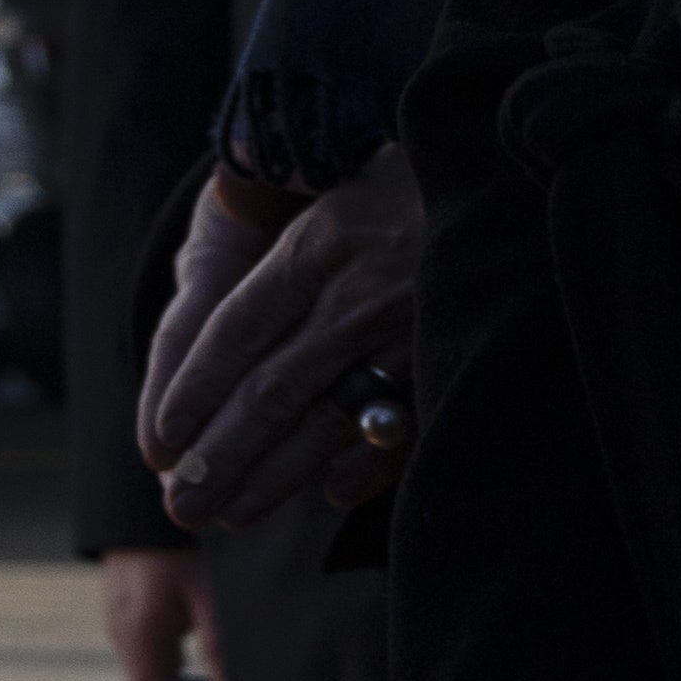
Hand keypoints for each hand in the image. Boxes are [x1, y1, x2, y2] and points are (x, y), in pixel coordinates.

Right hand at [100, 546, 215, 680]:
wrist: (138, 511)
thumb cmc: (180, 550)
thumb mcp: (209, 597)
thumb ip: (220, 650)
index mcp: (143, 639)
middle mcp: (123, 638)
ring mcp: (118, 626)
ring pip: (141, 679)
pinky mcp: (122, 617)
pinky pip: (139, 658)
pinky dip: (160, 674)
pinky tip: (185, 669)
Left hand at [142, 148, 422, 531]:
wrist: (518, 167)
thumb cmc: (411, 176)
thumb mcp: (337, 172)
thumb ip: (277, 190)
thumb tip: (226, 186)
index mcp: (317, 246)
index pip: (235, 330)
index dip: (195, 389)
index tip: (162, 441)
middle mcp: (358, 291)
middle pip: (272, 388)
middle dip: (221, 454)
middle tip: (183, 505)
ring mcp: (413, 328)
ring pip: (328, 415)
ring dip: (276, 473)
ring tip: (230, 513)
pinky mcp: (459, 350)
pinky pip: (406, 421)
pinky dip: (368, 461)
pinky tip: (332, 493)